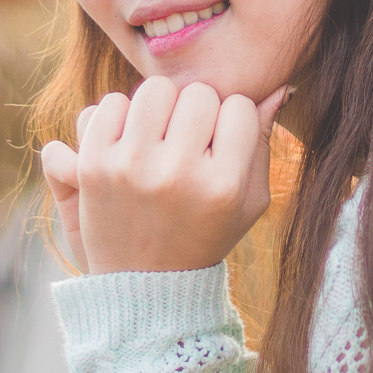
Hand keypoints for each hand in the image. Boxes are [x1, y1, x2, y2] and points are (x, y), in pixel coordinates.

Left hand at [39, 77, 289, 274]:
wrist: (143, 285)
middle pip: (199, 93)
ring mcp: (132, 168)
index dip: (232, 122)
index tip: (220, 146)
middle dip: (196, 112)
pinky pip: (109, 105)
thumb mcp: (248, 202)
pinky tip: (128, 143)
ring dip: (158, 108)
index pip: (240, 106)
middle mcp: (178, 174)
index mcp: (223, 185)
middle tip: (188, 141)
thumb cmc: (205, 235)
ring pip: (154, 90)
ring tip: (158, 137)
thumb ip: (263, 143)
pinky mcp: (93, 167)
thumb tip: (279, 87)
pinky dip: (119, 117)